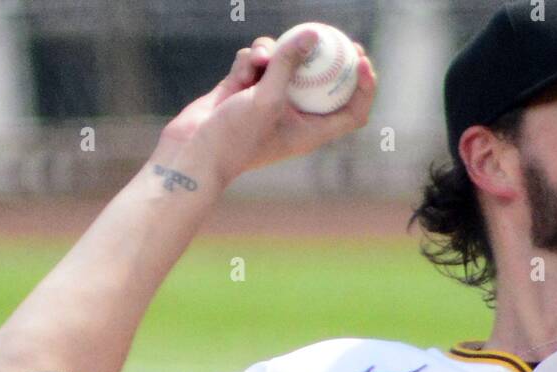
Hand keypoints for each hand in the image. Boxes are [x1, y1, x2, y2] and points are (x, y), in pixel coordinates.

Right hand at [152, 28, 377, 188]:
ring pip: (285, 63)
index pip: (351, 112)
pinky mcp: (247, 88)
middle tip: (335, 35)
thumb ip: (288, 65)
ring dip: (273, 54)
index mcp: (311, 131)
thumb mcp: (265, 99)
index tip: (361, 60)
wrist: (194, 151)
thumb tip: (312, 34)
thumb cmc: (235, 137)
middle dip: (328, 57)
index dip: (363, 87)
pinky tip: (237, 76)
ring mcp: (271, 100)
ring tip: (258, 62)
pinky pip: (256, 61)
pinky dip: (248, 62)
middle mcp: (295, 115)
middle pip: (323, 82)